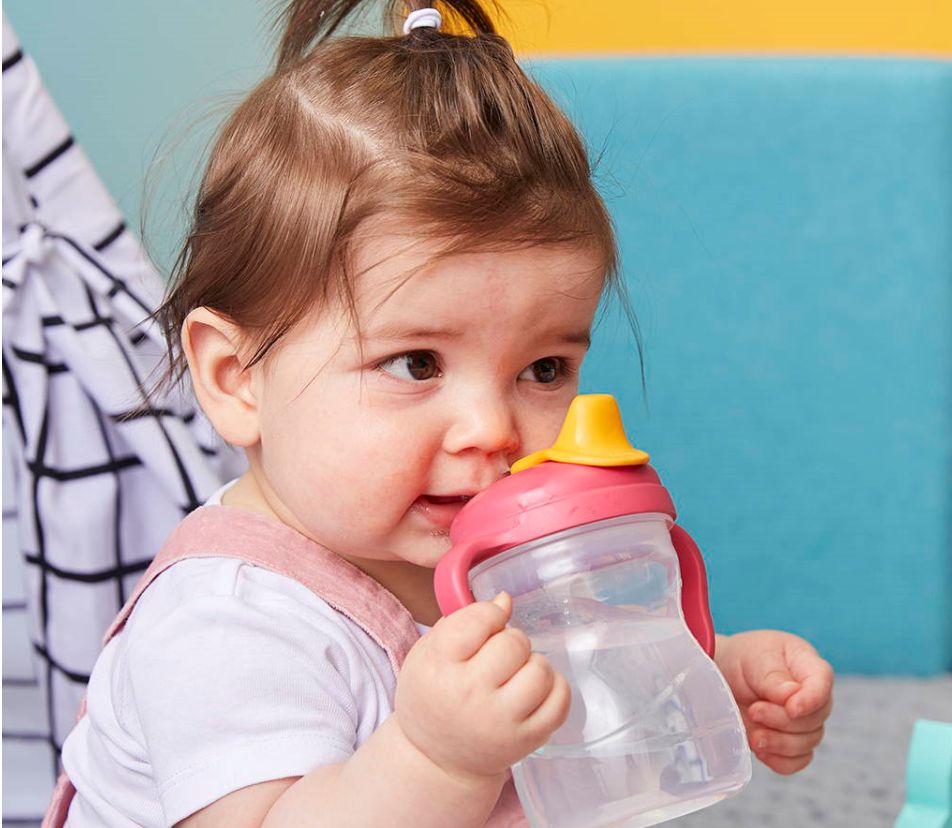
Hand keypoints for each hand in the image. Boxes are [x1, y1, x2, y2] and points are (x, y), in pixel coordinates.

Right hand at [395, 593, 570, 781]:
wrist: (437, 759)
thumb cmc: (432, 697)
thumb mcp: (428, 653)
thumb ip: (462, 620)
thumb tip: (505, 600)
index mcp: (440, 667)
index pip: (478, 621)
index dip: (490, 614)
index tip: (489, 623)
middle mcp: (470, 695)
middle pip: (513, 643)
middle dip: (511, 640)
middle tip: (499, 654)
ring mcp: (501, 721)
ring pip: (540, 670)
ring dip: (533, 664)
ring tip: (517, 674)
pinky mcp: (527, 741)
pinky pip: (561, 700)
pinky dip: (554, 687)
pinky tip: (535, 690)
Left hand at [715, 630, 833, 774]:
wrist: (726, 673)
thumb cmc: (744, 658)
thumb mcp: (755, 658)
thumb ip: (773, 678)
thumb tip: (791, 697)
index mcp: (808, 666)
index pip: (822, 683)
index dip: (811, 700)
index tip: (791, 709)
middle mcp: (812, 696)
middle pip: (814, 719)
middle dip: (782, 720)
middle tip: (755, 711)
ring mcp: (804, 722)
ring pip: (807, 743)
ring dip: (779, 743)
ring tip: (753, 734)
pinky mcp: (791, 742)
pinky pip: (797, 761)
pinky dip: (779, 760)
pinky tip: (761, 751)